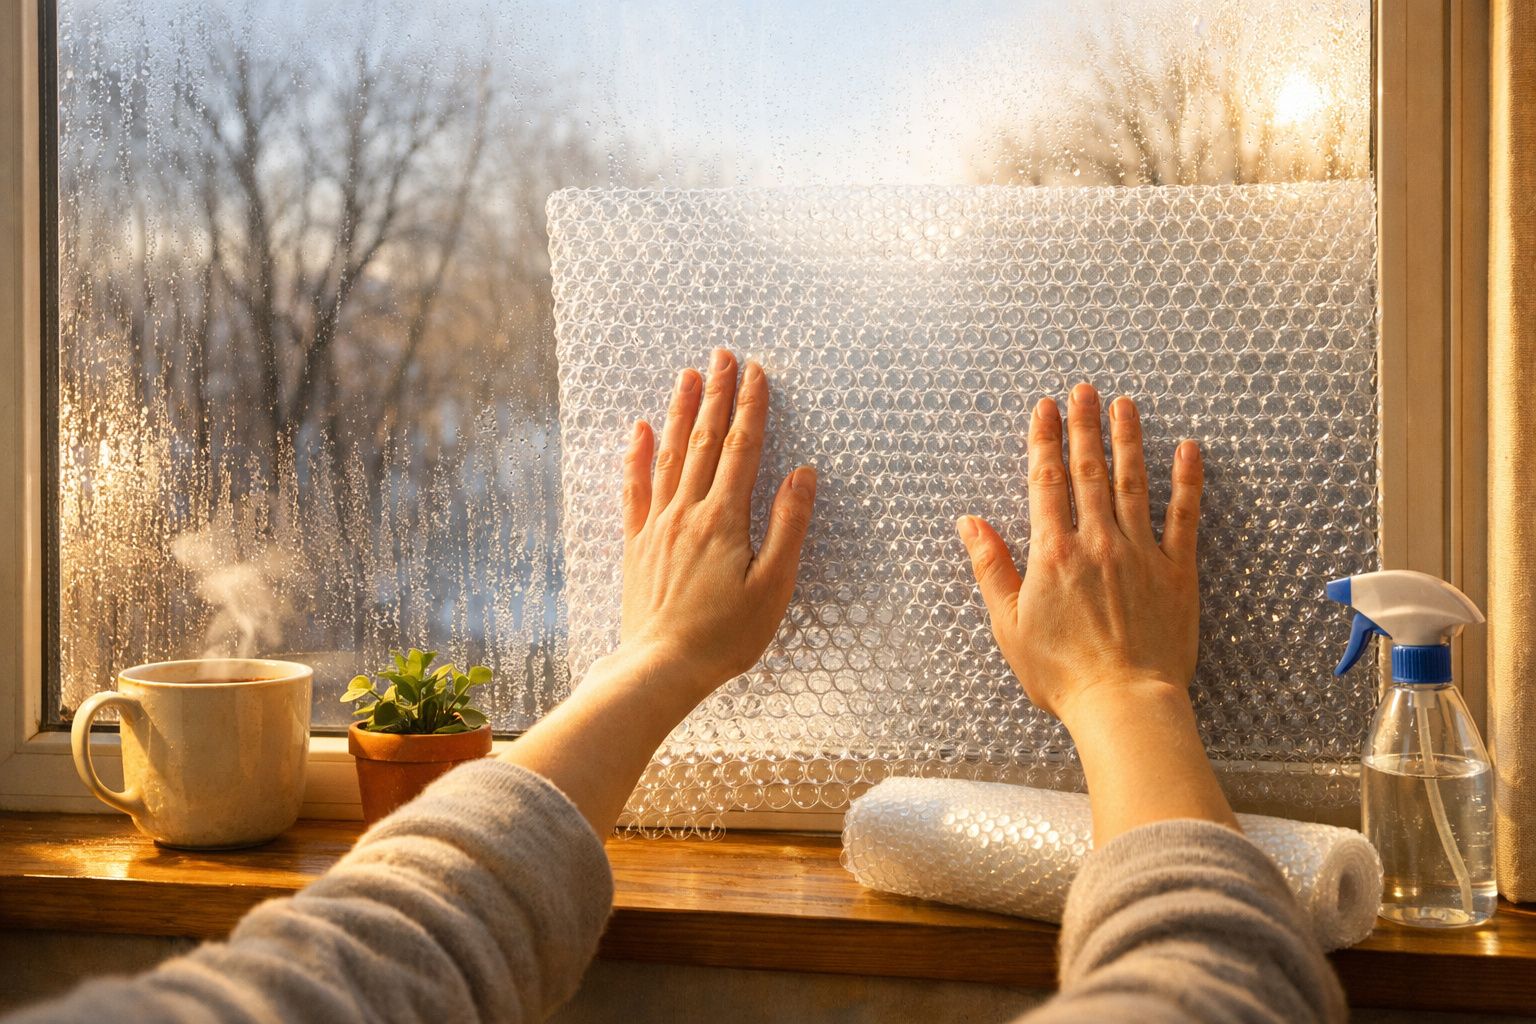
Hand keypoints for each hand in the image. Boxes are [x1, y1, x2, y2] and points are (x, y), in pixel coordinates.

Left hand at [616, 347, 816, 703]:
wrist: (661, 668)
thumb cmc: (724, 636)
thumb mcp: (773, 586)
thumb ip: (788, 526)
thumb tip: (803, 473)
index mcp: (725, 519)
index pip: (742, 449)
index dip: (751, 407)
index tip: (757, 371)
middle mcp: (688, 512)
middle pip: (704, 440)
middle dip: (716, 394)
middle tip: (722, 355)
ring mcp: (658, 525)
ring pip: (669, 455)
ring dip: (680, 412)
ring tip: (687, 375)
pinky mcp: (638, 544)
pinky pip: (635, 488)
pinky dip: (637, 455)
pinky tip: (639, 430)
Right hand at [956, 382, 1202, 728]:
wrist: (1123, 703)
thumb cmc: (1061, 673)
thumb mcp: (1008, 624)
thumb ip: (990, 567)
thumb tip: (969, 523)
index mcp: (1052, 553)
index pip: (1047, 481)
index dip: (1044, 440)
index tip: (1044, 407)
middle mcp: (1096, 542)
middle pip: (1089, 470)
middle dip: (1084, 425)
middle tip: (1083, 389)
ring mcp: (1140, 553)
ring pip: (1133, 482)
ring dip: (1128, 439)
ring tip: (1125, 404)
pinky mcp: (1176, 571)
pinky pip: (1184, 516)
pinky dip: (1187, 480)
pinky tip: (1188, 449)